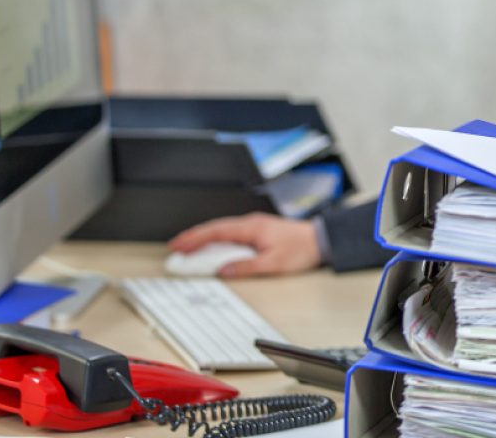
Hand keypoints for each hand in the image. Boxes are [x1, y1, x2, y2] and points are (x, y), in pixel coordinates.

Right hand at [167, 213, 321, 276]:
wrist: (320, 240)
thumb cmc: (301, 248)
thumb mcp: (273, 264)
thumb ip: (246, 267)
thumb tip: (223, 271)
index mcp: (251, 228)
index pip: (216, 231)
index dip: (194, 238)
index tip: (178, 245)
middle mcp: (250, 224)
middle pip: (215, 229)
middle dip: (193, 239)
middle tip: (176, 249)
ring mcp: (253, 227)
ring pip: (222, 231)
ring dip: (204, 240)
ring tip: (188, 251)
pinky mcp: (257, 232)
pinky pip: (231, 235)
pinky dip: (217, 241)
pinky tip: (212, 249)